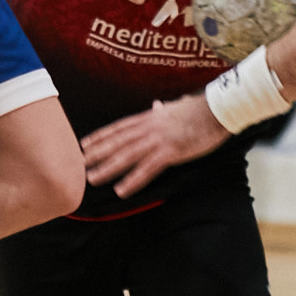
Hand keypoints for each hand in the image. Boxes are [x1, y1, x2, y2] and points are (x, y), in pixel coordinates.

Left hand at [81, 92, 226, 196]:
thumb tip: (156, 105)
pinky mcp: (171, 152)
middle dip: (96, 153)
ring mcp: (158, 139)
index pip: (118, 128)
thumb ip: (162, 110)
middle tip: (78, 164)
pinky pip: (147, 169)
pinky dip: (132, 180)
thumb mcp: (176, 107)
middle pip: (116, 142)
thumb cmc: (199, 110)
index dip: (99, 136)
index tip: (83, 144)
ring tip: (92, 178)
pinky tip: (121, 190)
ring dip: (107, 168)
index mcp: (149, 118)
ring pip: (126, 155)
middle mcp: (148, 127)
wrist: (217, 109)